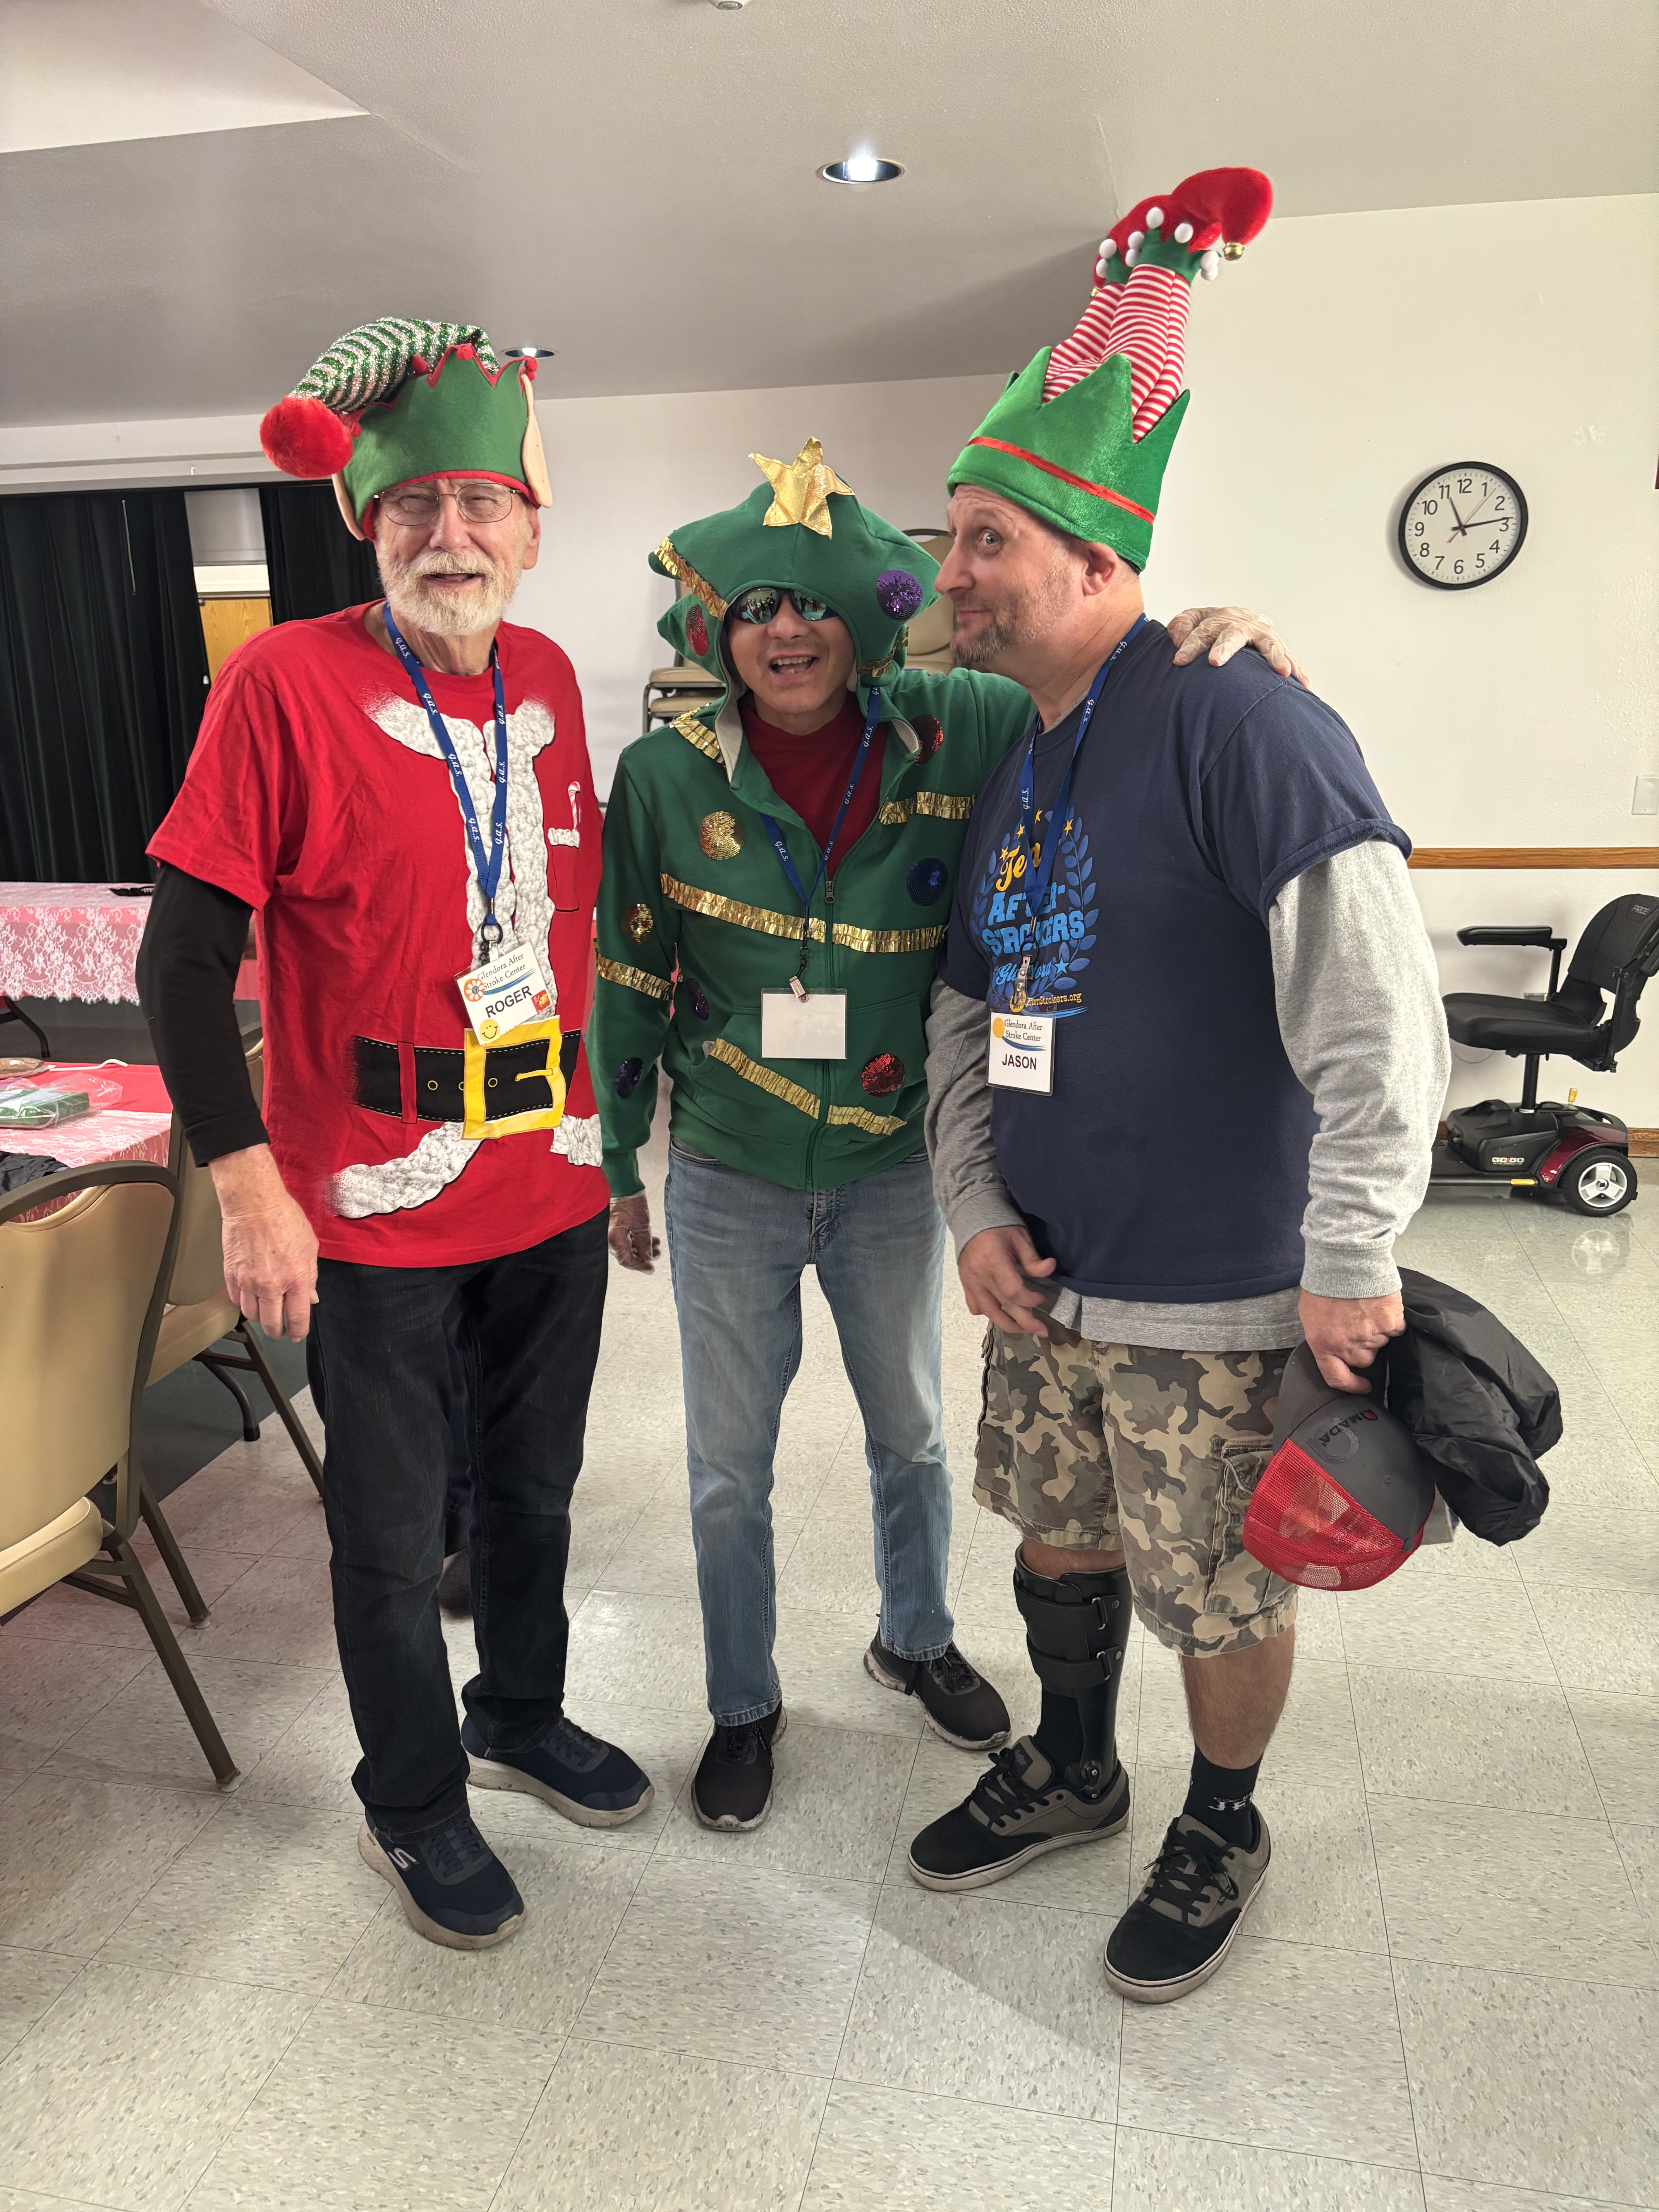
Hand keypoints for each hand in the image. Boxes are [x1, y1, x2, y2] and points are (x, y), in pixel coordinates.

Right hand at [209, 1145, 318, 1341]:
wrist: (253, 1205)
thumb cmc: (285, 1219)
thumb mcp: (309, 1248)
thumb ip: (310, 1276)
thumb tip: (310, 1298)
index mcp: (296, 1278)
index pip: (297, 1318)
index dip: (297, 1331)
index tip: (296, 1335)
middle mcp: (271, 1284)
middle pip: (271, 1323)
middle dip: (277, 1331)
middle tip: (280, 1330)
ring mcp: (248, 1281)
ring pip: (252, 1315)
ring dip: (260, 1317)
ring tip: (266, 1312)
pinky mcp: (230, 1275)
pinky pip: (236, 1300)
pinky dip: (244, 1303)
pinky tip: (251, 1298)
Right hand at [609, 1192, 658, 1272]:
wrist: (624, 1185)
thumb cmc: (631, 1203)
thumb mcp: (642, 1226)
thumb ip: (644, 1244)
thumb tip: (647, 1258)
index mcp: (614, 1240)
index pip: (626, 1260)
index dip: (640, 1266)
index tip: (651, 1268)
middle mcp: (611, 1238)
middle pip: (627, 1254)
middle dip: (643, 1256)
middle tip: (657, 1255)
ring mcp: (613, 1232)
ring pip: (629, 1246)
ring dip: (643, 1247)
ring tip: (657, 1245)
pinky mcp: (617, 1226)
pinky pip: (627, 1238)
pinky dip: (638, 1240)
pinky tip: (651, 1238)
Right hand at [958, 1223, 1056, 1336]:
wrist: (972, 1218)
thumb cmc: (1000, 1227)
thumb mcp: (1020, 1238)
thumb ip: (1033, 1258)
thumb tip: (1050, 1269)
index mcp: (993, 1261)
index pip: (1013, 1291)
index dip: (1030, 1300)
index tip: (1042, 1298)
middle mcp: (979, 1276)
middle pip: (1003, 1307)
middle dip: (1025, 1322)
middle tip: (1042, 1331)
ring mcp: (970, 1282)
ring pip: (988, 1312)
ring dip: (1008, 1324)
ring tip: (1024, 1331)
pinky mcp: (966, 1284)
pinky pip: (975, 1307)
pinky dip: (989, 1314)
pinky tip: (1000, 1314)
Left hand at [1167, 605, 1308, 687]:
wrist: (1235, 620)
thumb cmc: (1209, 627)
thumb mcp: (1192, 621)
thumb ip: (1182, 625)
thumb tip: (1178, 637)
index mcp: (1220, 617)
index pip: (1203, 629)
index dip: (1191, 644)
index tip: (1179, 661)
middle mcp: (1244, 623)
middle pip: (1234, 632)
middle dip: (1225, 646)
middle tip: (1215, 661)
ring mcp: (1263, 635)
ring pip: (1269, 644)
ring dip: (1275, 657)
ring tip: (1282, 672)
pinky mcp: (1276, 647)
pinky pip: (1289, 658)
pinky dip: (1298, 671)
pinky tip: (1305, 685)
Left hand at [1298, 1288, 1404, 1394]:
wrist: (1343, 1260)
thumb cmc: (1324, 1283)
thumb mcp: (1311, 1314)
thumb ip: (1323, 1336)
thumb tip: (1335, 1348)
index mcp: (1323, 1344)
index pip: (1336, 1377)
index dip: (1351, 1386)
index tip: (1363, 1386)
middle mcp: (1346, 1344)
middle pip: (1363, 1360)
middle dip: (1363, 1348)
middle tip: (1358, 1325)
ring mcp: (1370, 1334)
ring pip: (1380, 1344)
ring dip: (1376, 1332)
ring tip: (1366, 1309)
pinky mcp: (1389, 1321)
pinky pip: (1396, 1329)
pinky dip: (1392, 1321)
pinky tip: (1381, 1306)